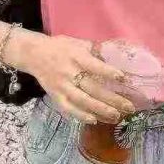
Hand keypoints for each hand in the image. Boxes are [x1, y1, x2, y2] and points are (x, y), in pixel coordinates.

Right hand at [18, 33, 136, 124]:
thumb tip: (117, 55)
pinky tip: (94, 120)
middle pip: (92, 88)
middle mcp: (69, 72)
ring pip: (82, 101)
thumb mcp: (77, 42)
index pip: (94, 66)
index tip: (124, 79)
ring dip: (100, 110)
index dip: (109, 73)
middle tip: (129, 107)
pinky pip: (68, 108)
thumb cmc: (60, 47)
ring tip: (117, 116)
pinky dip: (80, 115)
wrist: (34, 54)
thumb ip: (95, 50)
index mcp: (76, 56)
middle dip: (112, 99)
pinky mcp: (55, 96)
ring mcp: (61, 86)